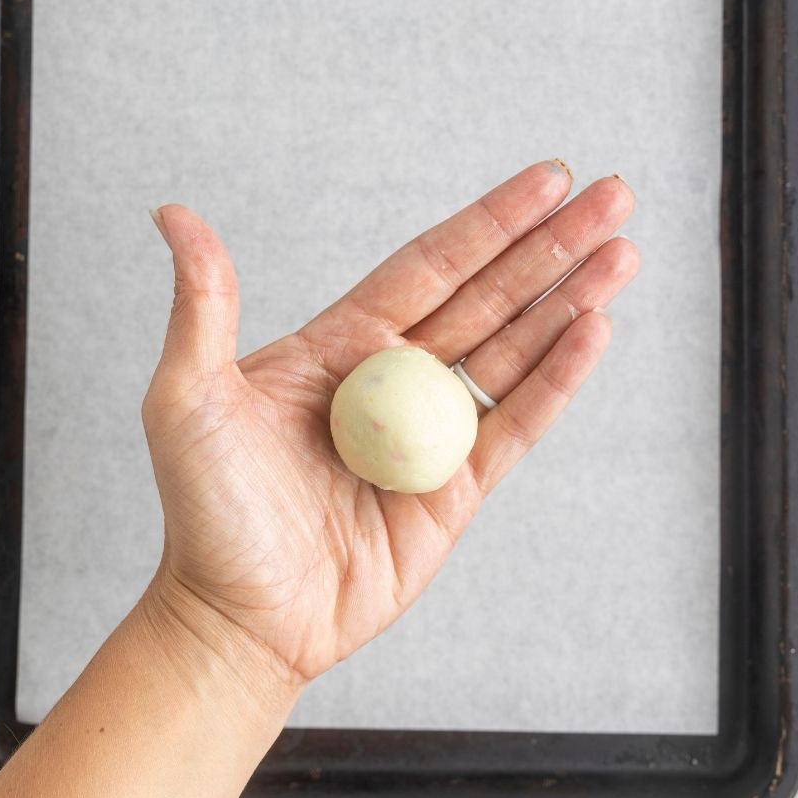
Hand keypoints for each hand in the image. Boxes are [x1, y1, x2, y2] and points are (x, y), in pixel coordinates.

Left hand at [141, 161, 637, 691]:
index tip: (548, 177)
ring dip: (570, 300)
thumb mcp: (189, 396)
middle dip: (552, 245)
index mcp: (343, 343)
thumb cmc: (203, 509)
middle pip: (490, 295)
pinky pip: (518, 425)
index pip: (432, 264)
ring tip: (623, 253)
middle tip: (614, 194)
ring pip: (516, 351)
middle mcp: (395, 377)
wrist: (236, 619)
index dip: (492, 221)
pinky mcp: (456, 492)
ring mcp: (431, 433)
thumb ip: (203, 303)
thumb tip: (173, 211)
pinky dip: (558, 379)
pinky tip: (594, 329)